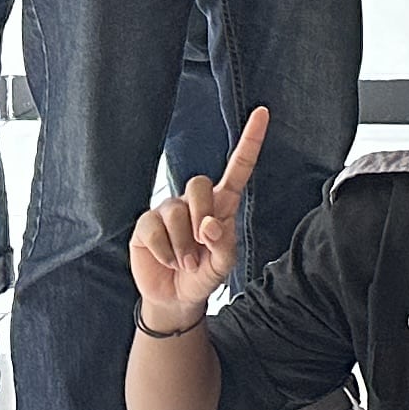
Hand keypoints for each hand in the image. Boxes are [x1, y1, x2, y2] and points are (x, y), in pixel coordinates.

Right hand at [129, 104, 269, 327]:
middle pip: (198, 185)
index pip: (237, 168)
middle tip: (201, 249)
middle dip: (201, 216)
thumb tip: (209, 225)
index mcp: (222, 205)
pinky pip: (153, 228)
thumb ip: (222, 246)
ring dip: (183, 245)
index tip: (262, 112)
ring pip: (176, 211)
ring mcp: (168, 210)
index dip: (249, 141)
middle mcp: (194, 202)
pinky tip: (167, 261)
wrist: (176, 298)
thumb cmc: (204, 276)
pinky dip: (164, 250)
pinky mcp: (146, 225)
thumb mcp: (222, 265)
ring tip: (186, 263)